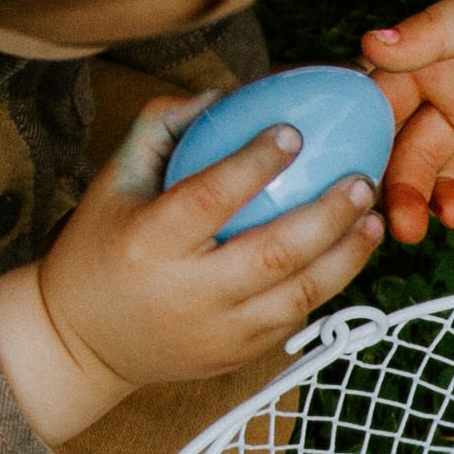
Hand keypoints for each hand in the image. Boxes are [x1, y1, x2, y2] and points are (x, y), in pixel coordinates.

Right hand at [0, 100, 377, 438]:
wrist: (81, 344)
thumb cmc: (100, 249)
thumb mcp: (112, 183)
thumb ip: (159, 130)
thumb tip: (222, 95)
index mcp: (148, 244)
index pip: (208, 198)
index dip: (254, 164)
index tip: (293, 130)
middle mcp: (185, 293)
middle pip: (273, 253)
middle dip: (327, 215)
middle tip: (360, 179)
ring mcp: (216, 332)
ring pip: (298, 295)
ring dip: (346, 255)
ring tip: (373, 218)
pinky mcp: (236, 357)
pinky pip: (294, 318)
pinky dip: (327, 284)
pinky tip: (348, 253)